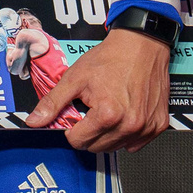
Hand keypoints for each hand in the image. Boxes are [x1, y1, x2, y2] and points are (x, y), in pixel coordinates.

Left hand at [36, 26, 170, 152]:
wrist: (142, 45)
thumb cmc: (111, 58)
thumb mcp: (75, 78)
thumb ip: (53, 103)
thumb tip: (34, 121)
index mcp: (107, 115)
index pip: (77, 141)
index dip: (72, 128)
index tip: (78, 113)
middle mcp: (129, 125)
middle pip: (96, 147)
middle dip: (89, 132)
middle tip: (93, 109)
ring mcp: (146, 128)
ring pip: (115, 147)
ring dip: (107, 134)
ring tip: (109, 109)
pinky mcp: (158, 126)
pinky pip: (135, 144)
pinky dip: (127, 134)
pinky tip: (125, 114)